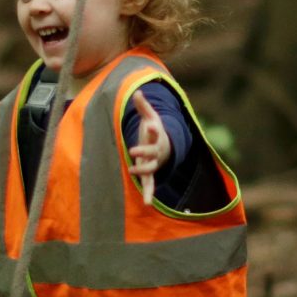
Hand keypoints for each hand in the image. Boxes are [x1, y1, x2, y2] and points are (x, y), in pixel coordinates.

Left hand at [127, 89, 168, 206]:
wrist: (165, 145)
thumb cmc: (154, 129)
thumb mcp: (149, 116)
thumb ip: (143, 106)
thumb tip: (137, 92)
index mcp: (156, 136)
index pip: (155, 132)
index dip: (154, 129)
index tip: (152, 126)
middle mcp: (156, 151)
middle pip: (152, 153)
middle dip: (144, 152)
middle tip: (133, 151)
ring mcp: (153, 163)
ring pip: (150, 170)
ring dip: (142, 172)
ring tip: (132, 170)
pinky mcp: (149, 172)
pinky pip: (150, 184)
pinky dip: (149, 193)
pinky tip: (148, 203)